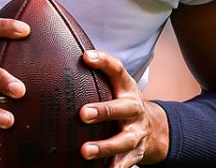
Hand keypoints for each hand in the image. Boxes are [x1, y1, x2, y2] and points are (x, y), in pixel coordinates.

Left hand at [79, 50, 169, 166]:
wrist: (154, 128)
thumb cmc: (122, 102)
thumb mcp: (116, 86)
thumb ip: (97, 75)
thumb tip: (62, 60)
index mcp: (127, 89)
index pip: (117, 70)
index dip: (104, 62)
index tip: (86, 57)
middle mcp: (135, 110)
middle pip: (123, 109)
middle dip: (104, 111)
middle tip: (83, 114)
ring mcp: (137, 133)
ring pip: (124, 141)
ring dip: (105, 146)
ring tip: (85, 151)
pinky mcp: (135, 154)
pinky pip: (124, 164)